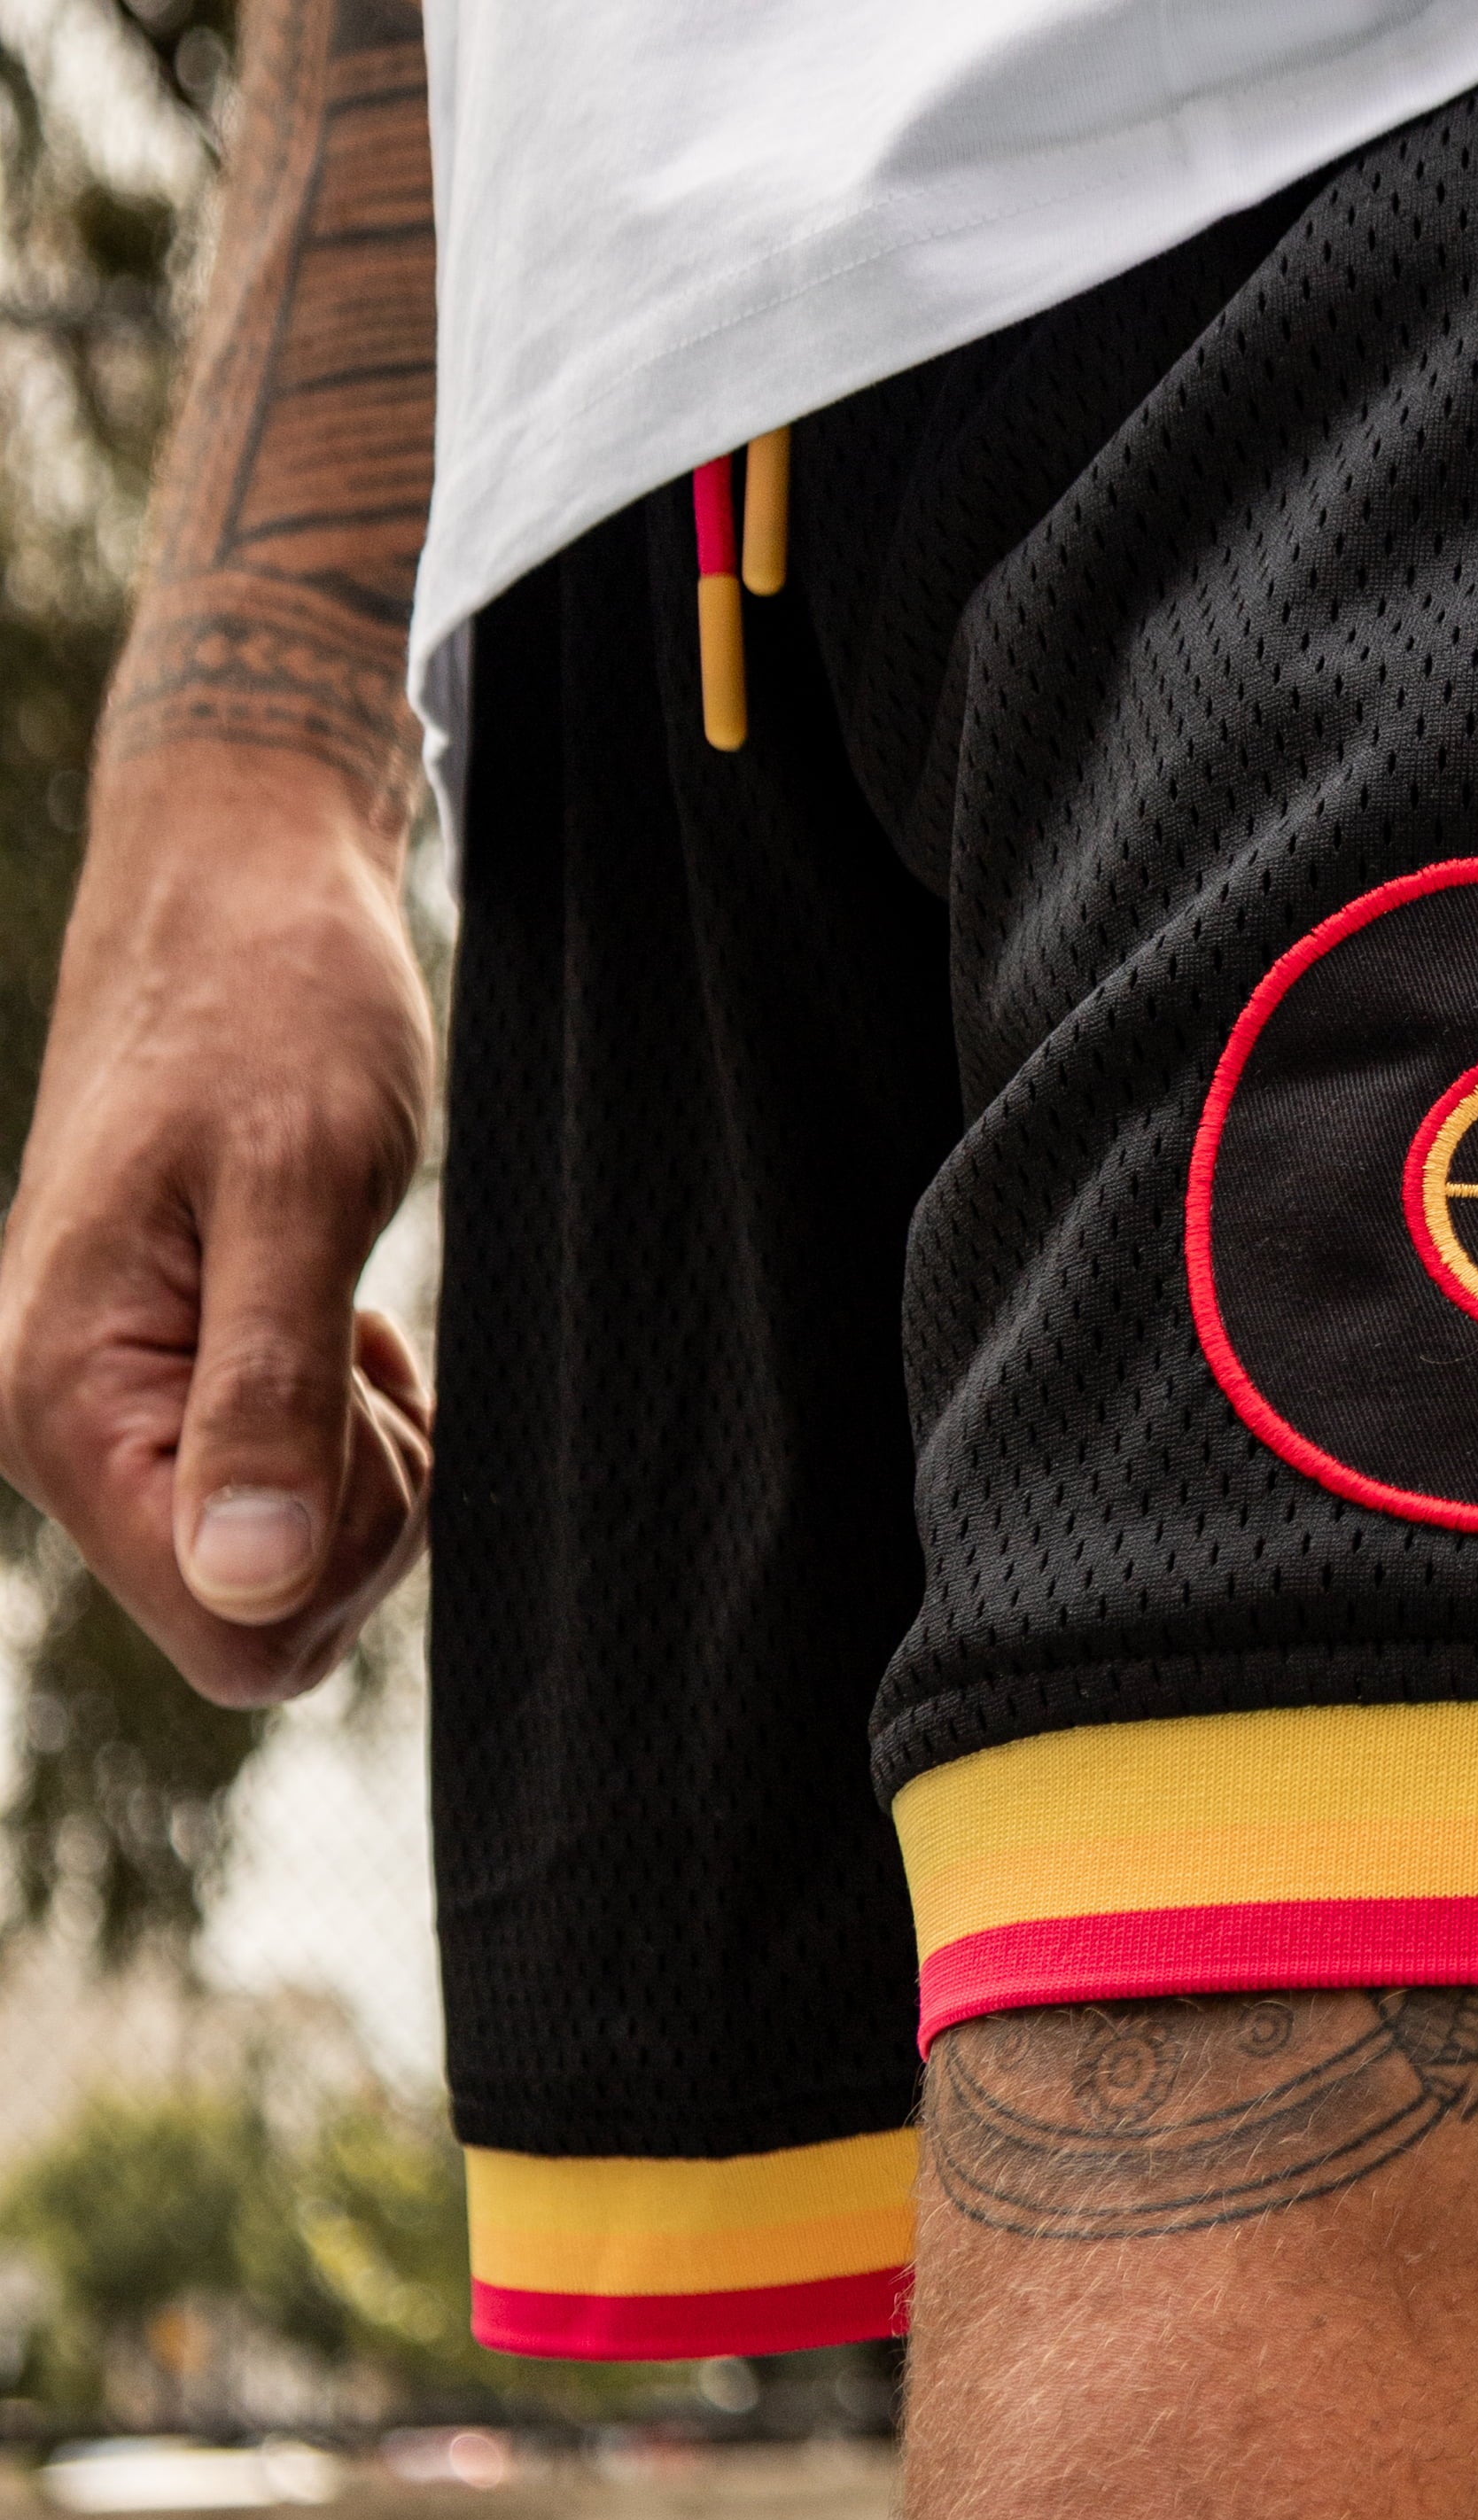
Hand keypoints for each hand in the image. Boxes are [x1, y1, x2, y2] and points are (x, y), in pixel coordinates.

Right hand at [0, 741, 435, 1704]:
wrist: (234, 895)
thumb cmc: (278, 1010)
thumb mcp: (302, 1188)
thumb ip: (271, 1388)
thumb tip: (245, 1578)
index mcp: (64, 1401)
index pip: (226, 1624)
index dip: (342, 1550)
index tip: (372, 1401)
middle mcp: (57, 1428)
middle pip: (261, 1606)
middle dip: (362, 1504)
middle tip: (377, 1347)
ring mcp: (104, 1411)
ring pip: (280, 1555)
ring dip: (359, 1460)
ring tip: (351, 1316)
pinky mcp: (160, 1382)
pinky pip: (278, 1487)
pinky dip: (344, 1422)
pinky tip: (336, 1321)